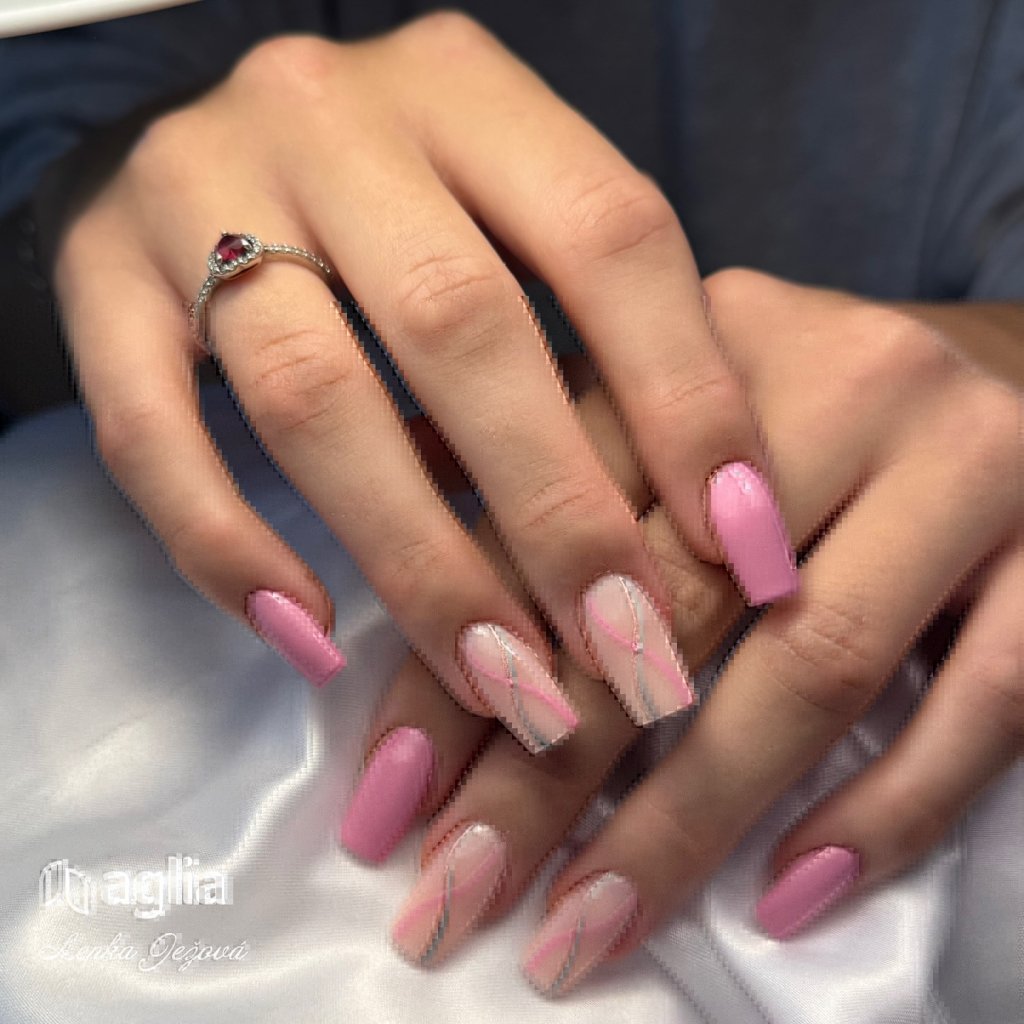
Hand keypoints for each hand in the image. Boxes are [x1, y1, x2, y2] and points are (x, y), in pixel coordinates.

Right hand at [52, 13, 793, 745]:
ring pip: (314, 396)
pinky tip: (307, 637)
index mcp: (466, 90)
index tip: (742, 547)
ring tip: (500, 684)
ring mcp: (195, 190)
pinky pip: (154, 436)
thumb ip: (593, 332)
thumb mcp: (504, 218)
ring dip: (419, 561)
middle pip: (460, 326)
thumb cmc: (390, 203)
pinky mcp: (97, 280)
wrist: (190, 148)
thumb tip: (702, 521)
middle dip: (554, 512)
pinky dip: (231, 549)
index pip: (608, 233)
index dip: (686, 396)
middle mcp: (330, 120)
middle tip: (627, 657)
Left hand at [341, 269, 1020, 992]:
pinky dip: (883, 811)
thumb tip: (399, 541)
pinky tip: (783, 901)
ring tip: (584, 930)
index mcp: (708, 339)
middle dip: (547, 769)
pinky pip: (983, 704)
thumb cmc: (816, 409)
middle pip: (669, 599)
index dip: (460, 665)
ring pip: (812, 663)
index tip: (388, 804)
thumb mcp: (684, 398)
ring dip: (686, 821)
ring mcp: (966, 466)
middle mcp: (838, 381)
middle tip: (455, 893)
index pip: (556, 516)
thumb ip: (563, 458)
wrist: (1023, 378)